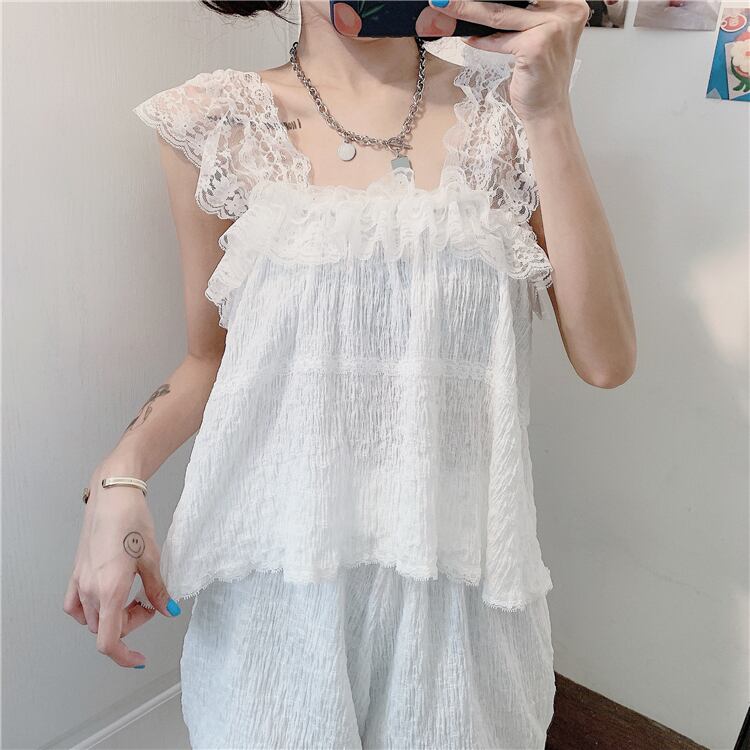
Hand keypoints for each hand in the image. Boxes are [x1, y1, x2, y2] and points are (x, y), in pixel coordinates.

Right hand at [63, 471, 180, 667]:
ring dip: (112, 617)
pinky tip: (108, 595)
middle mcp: (89, 590)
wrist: (112, 497)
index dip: (125, 657)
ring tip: (132, 595)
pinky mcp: (75, 572)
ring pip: (91, 619)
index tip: (139, 658)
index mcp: (109, 591)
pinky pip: (75, 605)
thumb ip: (158, 589)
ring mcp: (78, 582)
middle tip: (149, 603)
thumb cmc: (132, 521)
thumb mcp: (151, 558)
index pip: (109, 642)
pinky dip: (91, 609)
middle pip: (105, 629)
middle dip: (129, 625)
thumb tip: (168, 609)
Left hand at [426, 0, 588, 122]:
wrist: (548, 112)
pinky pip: (499, 39)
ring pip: (500, 15)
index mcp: (570, 4)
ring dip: (468, 10)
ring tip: (447, 6)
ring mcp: (553, 27)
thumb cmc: (541, 78)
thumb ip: (522, 16)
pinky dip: (482, 41)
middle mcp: (567, 11)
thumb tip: (483, 3)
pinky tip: (469, 39)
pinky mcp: (536, 45)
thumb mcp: (537, 37)